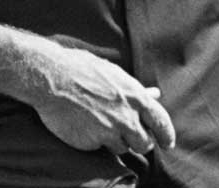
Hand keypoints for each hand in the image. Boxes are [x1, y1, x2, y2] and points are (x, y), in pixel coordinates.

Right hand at [29, 46, 175, 155]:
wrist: (51, 77)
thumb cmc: (80, 69)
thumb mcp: (113, 74)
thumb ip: (136, 89)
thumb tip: (155, 93)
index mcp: (135, 97)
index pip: (161, 123)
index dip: (166, 135)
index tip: (167, 144)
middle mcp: (126, 117)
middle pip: (144, 143)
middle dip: (138, 141)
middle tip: (128, 136)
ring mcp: (110, 131)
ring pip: (122, 148)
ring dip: (115, 141)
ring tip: (99, 124)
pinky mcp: (92, 142)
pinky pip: (99, 148)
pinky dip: (95, 141)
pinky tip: (84, 126)